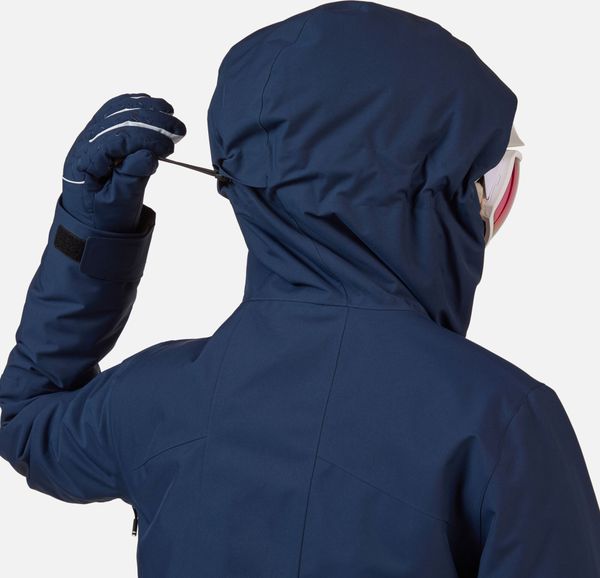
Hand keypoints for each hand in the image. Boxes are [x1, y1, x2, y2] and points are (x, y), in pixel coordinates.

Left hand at [61, 93, 186, 232]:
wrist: (93, 225)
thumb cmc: (105, 218)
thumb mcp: (119, 204)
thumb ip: (131, 178)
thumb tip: (149, 155)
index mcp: (85, 162)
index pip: (117, 138)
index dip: (146, 138)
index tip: (170, 148)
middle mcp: (84, 145)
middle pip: (117, 119)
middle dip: (151, 121)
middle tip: (179, 130)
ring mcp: (90, 138)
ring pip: (117, 111)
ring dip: (146, 109)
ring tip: (171, 114)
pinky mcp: (101, 136)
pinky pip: (116, 112)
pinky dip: (136, 107)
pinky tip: (155, 107)